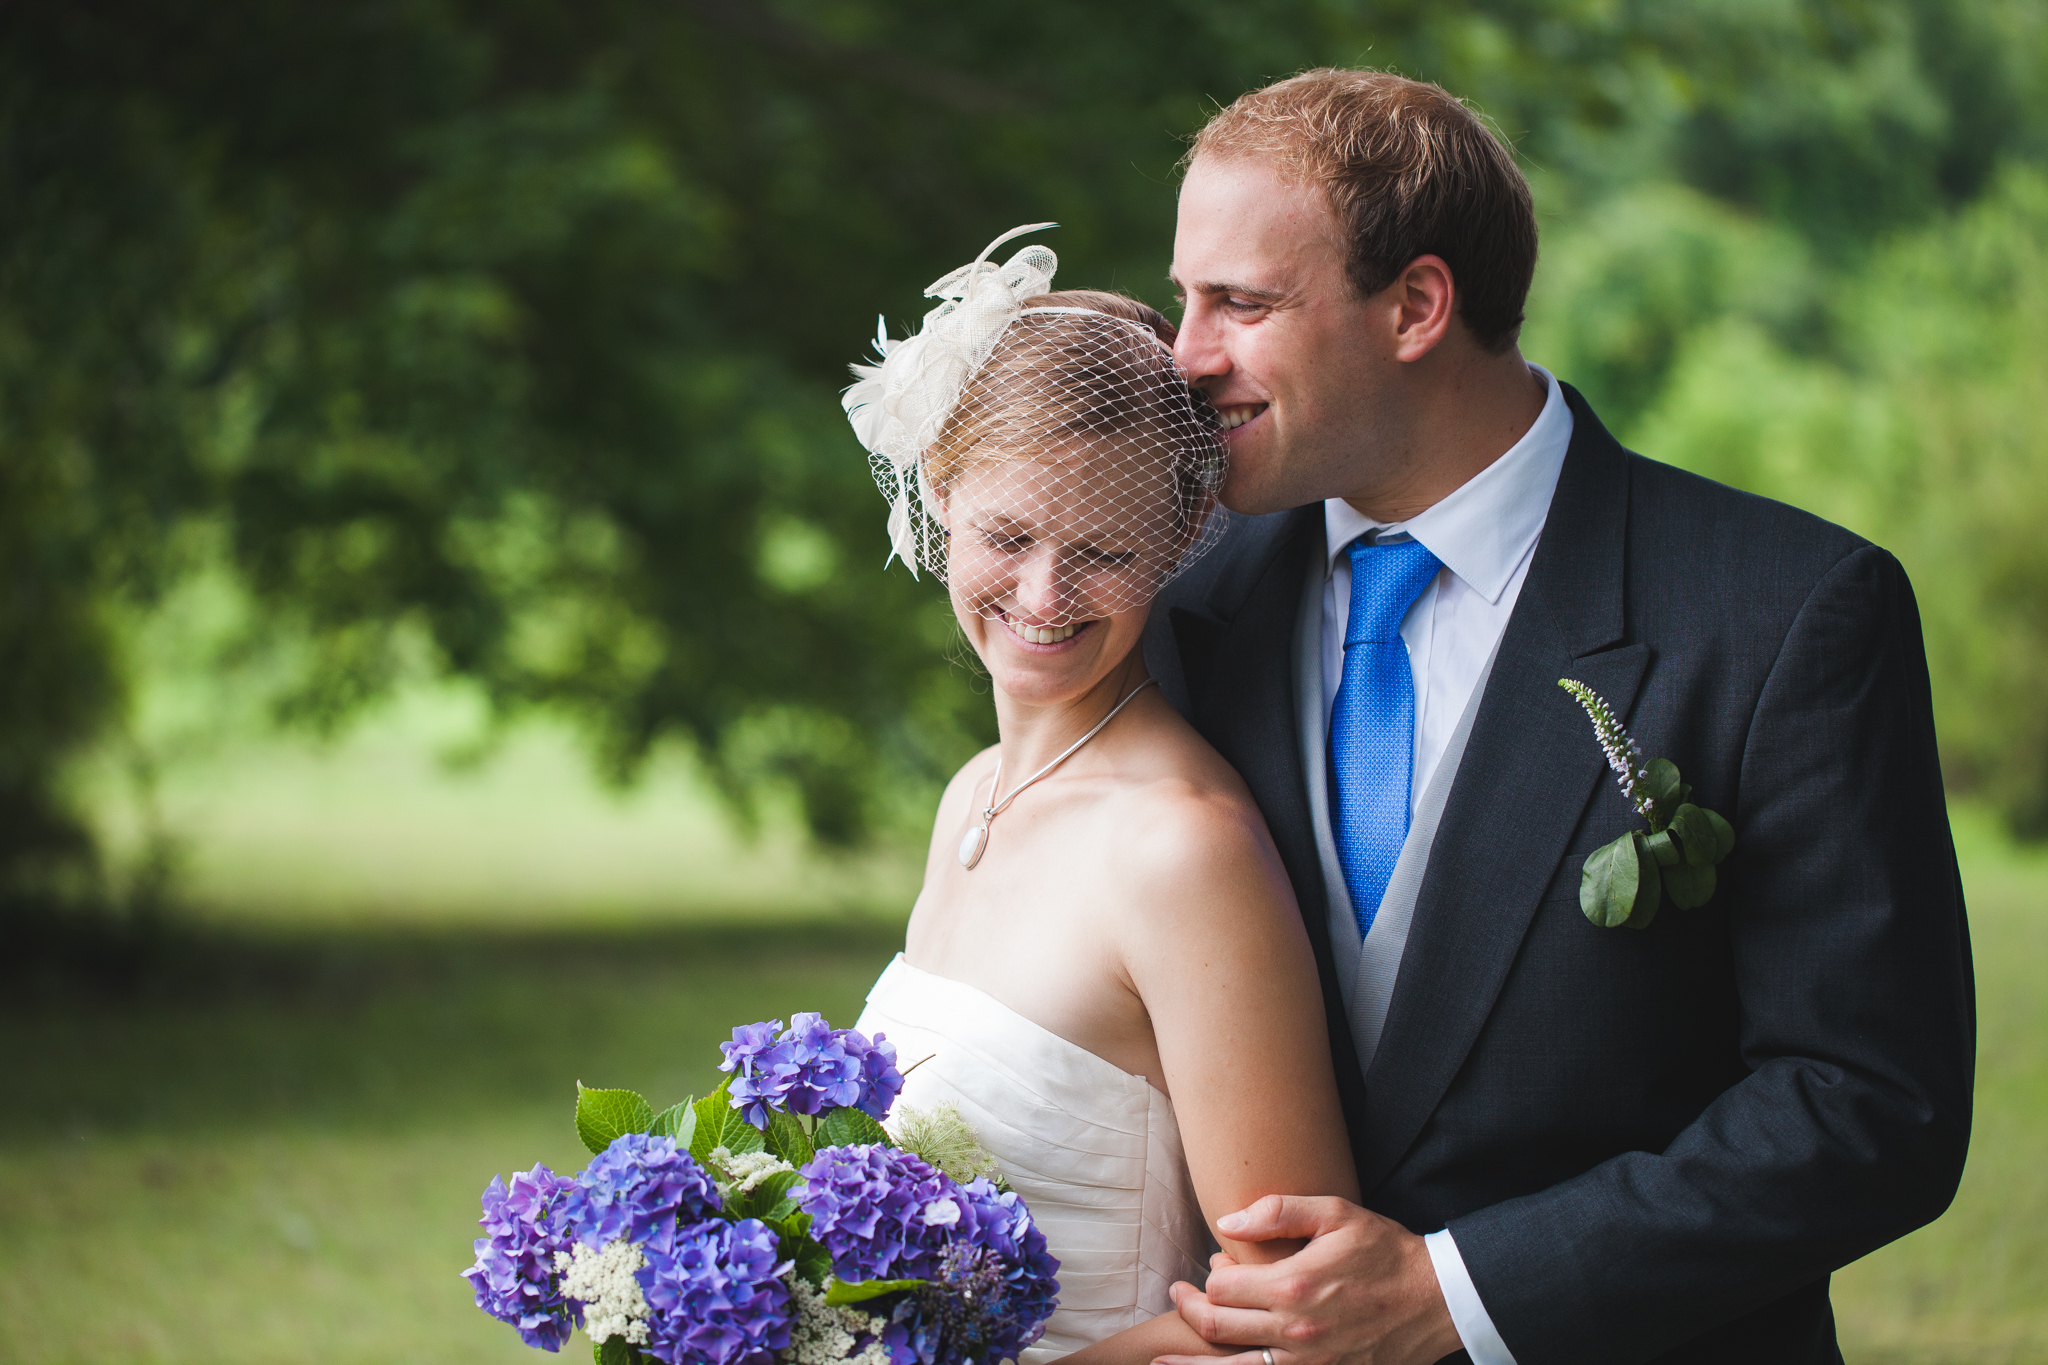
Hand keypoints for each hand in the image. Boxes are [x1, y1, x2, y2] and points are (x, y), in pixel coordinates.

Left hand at [1152, 1196, 1461, 1364]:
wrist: (1436, 1299)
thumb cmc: (1385, 1251)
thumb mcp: (1336, 1213)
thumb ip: (1278, 1212)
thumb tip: (1225, 1222)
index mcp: (1293, 1284)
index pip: (1221, 1285)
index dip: (1210, 1274)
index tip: (1215, 1265)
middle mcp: (1294, 1330)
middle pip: (1216, 1326)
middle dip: (1189, 1309)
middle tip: (1177, 1297)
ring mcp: (1308, 1363)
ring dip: (1191, 1363)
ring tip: (1163, 1360)